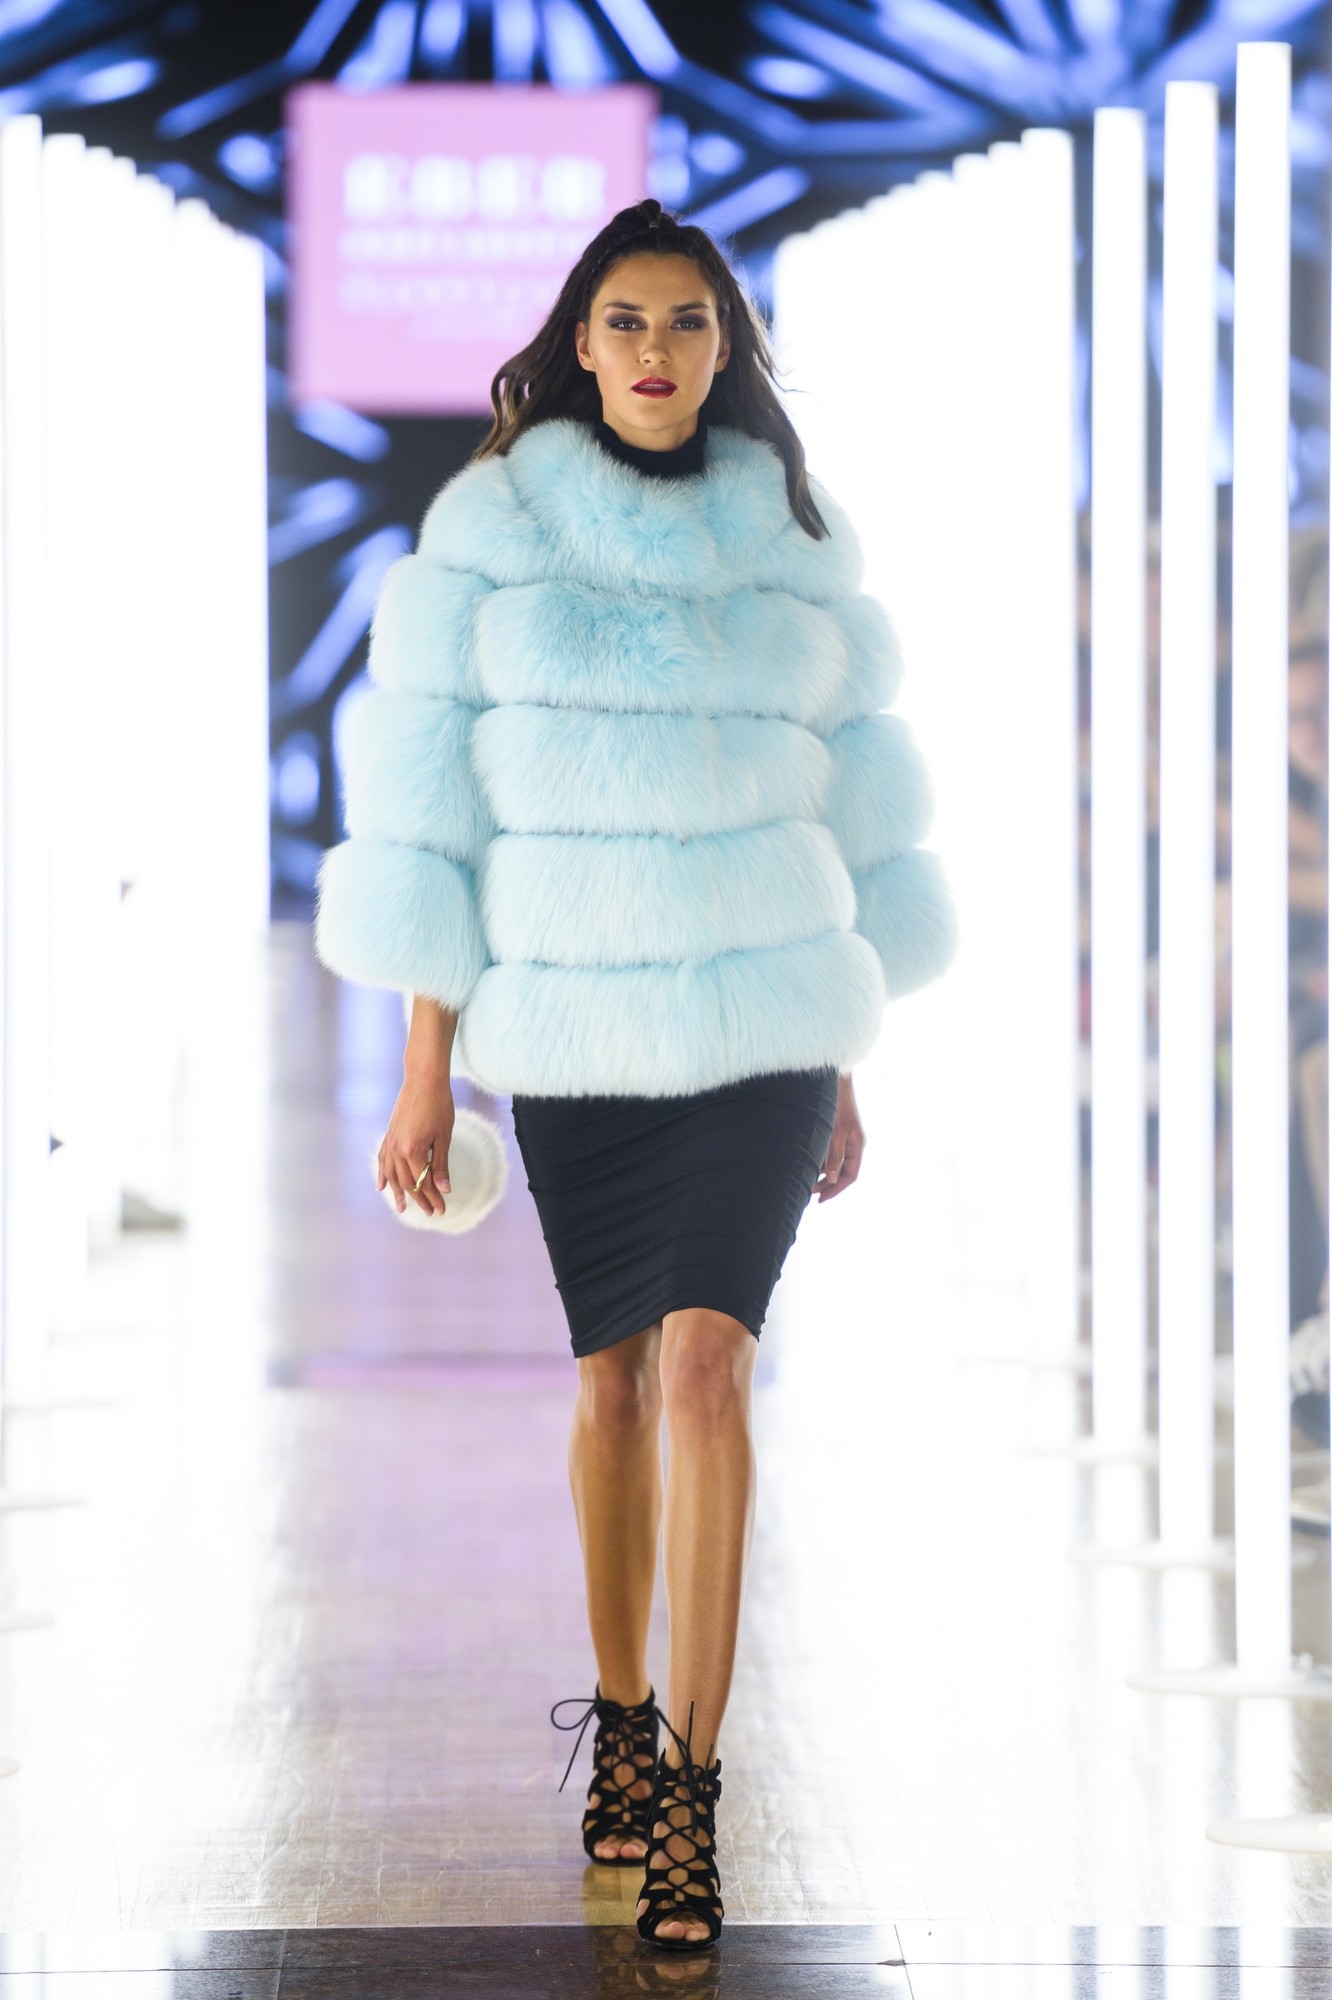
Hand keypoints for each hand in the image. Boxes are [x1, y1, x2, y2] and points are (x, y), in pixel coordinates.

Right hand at [378, 1071, 453, 1217]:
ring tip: (402, 1208)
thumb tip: (444, 1189)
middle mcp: (397, 1149)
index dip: (433, 1198)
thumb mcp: (444, 1137)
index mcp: (413, 1151)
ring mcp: (390, 1142)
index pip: (423, 1183)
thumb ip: (441, 1164)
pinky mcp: (389, 1135)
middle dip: (420, 1199)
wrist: (423, 1079)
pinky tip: (381, 1186)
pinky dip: (382, 1174)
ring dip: (398, 1193)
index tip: (441, 1210)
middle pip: (407, 1182)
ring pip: (392, 1174)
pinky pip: (383, 1160)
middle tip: (430, 1212)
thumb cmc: (439, 1105)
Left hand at [814, 1074, 863, 1201]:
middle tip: (809, 1192)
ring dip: (822, 1173)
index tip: (821, 1199)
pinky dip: (819, 1160)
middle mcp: (852, 1144)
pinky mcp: (835, 1132)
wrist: (835, 1081)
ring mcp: (844, 1138)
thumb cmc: (837, 1104)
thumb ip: (834, 1156)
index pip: (850, 1176)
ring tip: (805, 1181)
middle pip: (842, 1172)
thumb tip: (833, 1179)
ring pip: (834, 1163)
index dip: (836, 1189)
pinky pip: (829, 1153)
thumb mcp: (834, 1132)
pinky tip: (806, 1164)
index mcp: (857, 1145)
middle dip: (827, 1184)